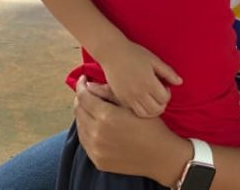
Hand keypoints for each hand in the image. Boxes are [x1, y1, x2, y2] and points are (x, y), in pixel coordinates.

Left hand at [74, 77, 190, 185]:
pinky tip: (93, 125)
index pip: (84, 97)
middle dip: (80, 99)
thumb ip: (109, 93)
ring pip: (79, 126)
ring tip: (90, 107)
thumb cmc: (150, 127)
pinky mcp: (97, 161)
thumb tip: (89, 85)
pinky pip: (85, 142)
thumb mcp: (132, 105)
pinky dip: (86, 130)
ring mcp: (96, 149)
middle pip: (78, 111)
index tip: (83, 79)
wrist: (161, 156)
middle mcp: (97, 134)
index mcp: (106, 116)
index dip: (81, 86)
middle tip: (86, 92)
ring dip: (82, 115)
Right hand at [98, 40, 181, 117]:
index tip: (164, 86)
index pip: (164, 99)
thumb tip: (180, 82)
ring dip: (152, 110)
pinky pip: (134, 110)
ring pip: (145, 114)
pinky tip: (141, 98)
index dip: (168, 94)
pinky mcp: (120, 99)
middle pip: (156, 109)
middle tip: (160, 94)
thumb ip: (168, 72)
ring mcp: (128, 97)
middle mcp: (138, 92)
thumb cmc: (134, 54)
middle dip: (162, 104)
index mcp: (149, 82)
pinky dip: (141, 109)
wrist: (112, 53)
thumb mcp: (154, 60)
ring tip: (152, 99)